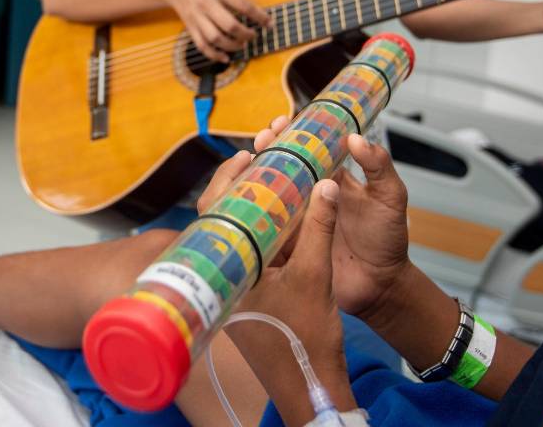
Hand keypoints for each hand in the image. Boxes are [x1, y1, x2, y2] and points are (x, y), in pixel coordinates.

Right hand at [164, 0, 270, 62]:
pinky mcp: (190, 27)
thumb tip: (257, 15)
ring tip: (241, 45)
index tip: (269, 24)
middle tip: (253, 36)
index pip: (244, 6)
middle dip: (245, 34)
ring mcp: (197, 17)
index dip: (259, 17)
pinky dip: (214, 55)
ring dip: (232, 46)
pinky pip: (202, 46)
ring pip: (216, 38)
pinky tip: (225, 58)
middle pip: (230, 25)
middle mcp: (207, 3)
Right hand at [199, 116, 411, 317]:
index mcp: (332, 178)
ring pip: (270, 193)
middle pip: (282, 167)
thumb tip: (355, 138)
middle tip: (262, 140)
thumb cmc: (388, 238)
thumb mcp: (390, 196)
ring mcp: (296, 219)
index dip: (293, 133)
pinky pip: (267, 227)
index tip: (281, 122)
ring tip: (248, 165)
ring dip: (256, 177)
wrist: (381, 285)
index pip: (308, 149)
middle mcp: (309, 195)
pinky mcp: (288, 244)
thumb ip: (378, 166)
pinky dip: (254, 214)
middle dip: (268, 150)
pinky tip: (242, 201)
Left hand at [230, 180, 356, 423]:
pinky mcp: (248, 295)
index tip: (247, 155)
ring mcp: (235, 287)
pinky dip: (264, 230)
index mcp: (227, 272)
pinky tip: (281, 213)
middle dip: (240, 187)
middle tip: (258, 157)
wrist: (311, 387)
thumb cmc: (305, 341)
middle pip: (224, 219)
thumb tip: (326, 184)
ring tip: (270, 177)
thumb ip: (320, 227)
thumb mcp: (315, 276)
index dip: (229, 179)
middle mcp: (223, 278)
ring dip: (253, 206)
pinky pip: (251, 252)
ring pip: (238, 234)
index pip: (215, 213)